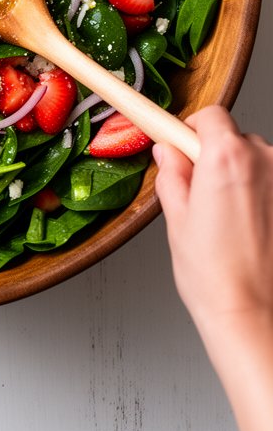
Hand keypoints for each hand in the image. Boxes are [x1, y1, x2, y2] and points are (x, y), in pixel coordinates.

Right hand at [156, 110, 272, 430]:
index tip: (171, 135)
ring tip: (220, 218)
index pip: (208, 116)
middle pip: (231, 138)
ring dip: (236, 177)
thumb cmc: (215, 276)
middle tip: (193, 190)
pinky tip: (242, 227)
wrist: (252, 315)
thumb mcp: (176, 219)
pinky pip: (267, 183)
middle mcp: (262, 161)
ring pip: (252, 162)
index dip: (188, 128)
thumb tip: (168, 155)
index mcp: (225, 158)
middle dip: (211, 156)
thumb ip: (172, 176)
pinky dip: (255, 195)